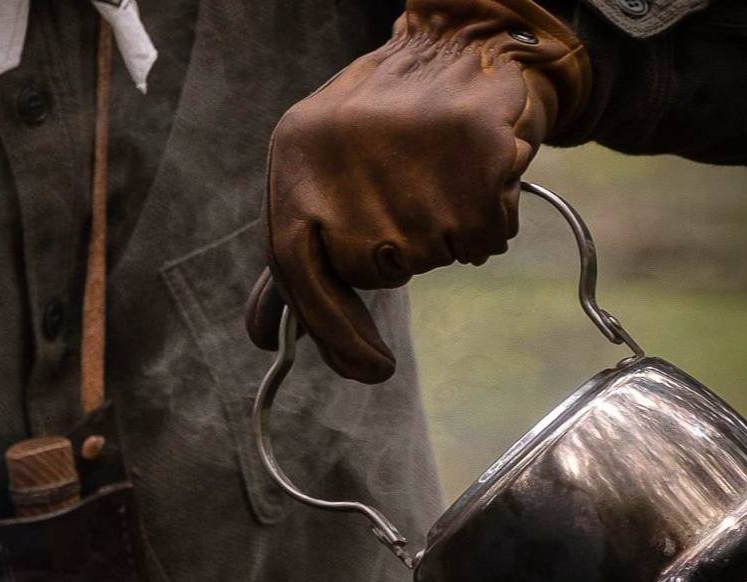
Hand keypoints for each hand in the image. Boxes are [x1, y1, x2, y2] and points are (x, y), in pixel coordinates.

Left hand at [246, 0, 589, 381]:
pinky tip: (475, 177)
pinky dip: (485, 224)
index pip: (294, 274)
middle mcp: (339, 159)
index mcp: (292, 161)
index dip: (332, 333)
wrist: (466, 44)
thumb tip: (261, 336)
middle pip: (373, 271)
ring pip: (432, 257)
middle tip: (410, 193)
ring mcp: (407, 157)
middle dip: (399, 256)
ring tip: (440, 175)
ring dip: (445, 236)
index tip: (372, 371)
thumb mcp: (318, 179)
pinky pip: (480, 240)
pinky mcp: (472, 157)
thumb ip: (295, 260)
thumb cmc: (385, 127)